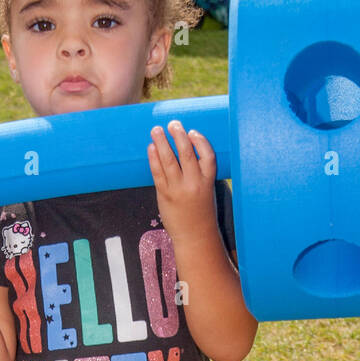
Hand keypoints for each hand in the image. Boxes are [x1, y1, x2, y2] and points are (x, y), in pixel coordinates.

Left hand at [147, 121, 217, 245]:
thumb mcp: (207, 190)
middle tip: (172, 123)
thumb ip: (200, 173)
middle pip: (186, 154)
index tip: (192, 132)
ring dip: (162, 142)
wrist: (195, 236)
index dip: (200, 141)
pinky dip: (154, 159)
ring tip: (156, 130)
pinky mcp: (165, 195)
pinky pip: (158, 173)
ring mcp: (178, 190)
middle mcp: (194, 184)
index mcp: (208, 182)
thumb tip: (188, 150)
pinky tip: (151, 148)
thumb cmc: (201, 211)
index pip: (208, 156)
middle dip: (178, 136)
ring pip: (169, 161)